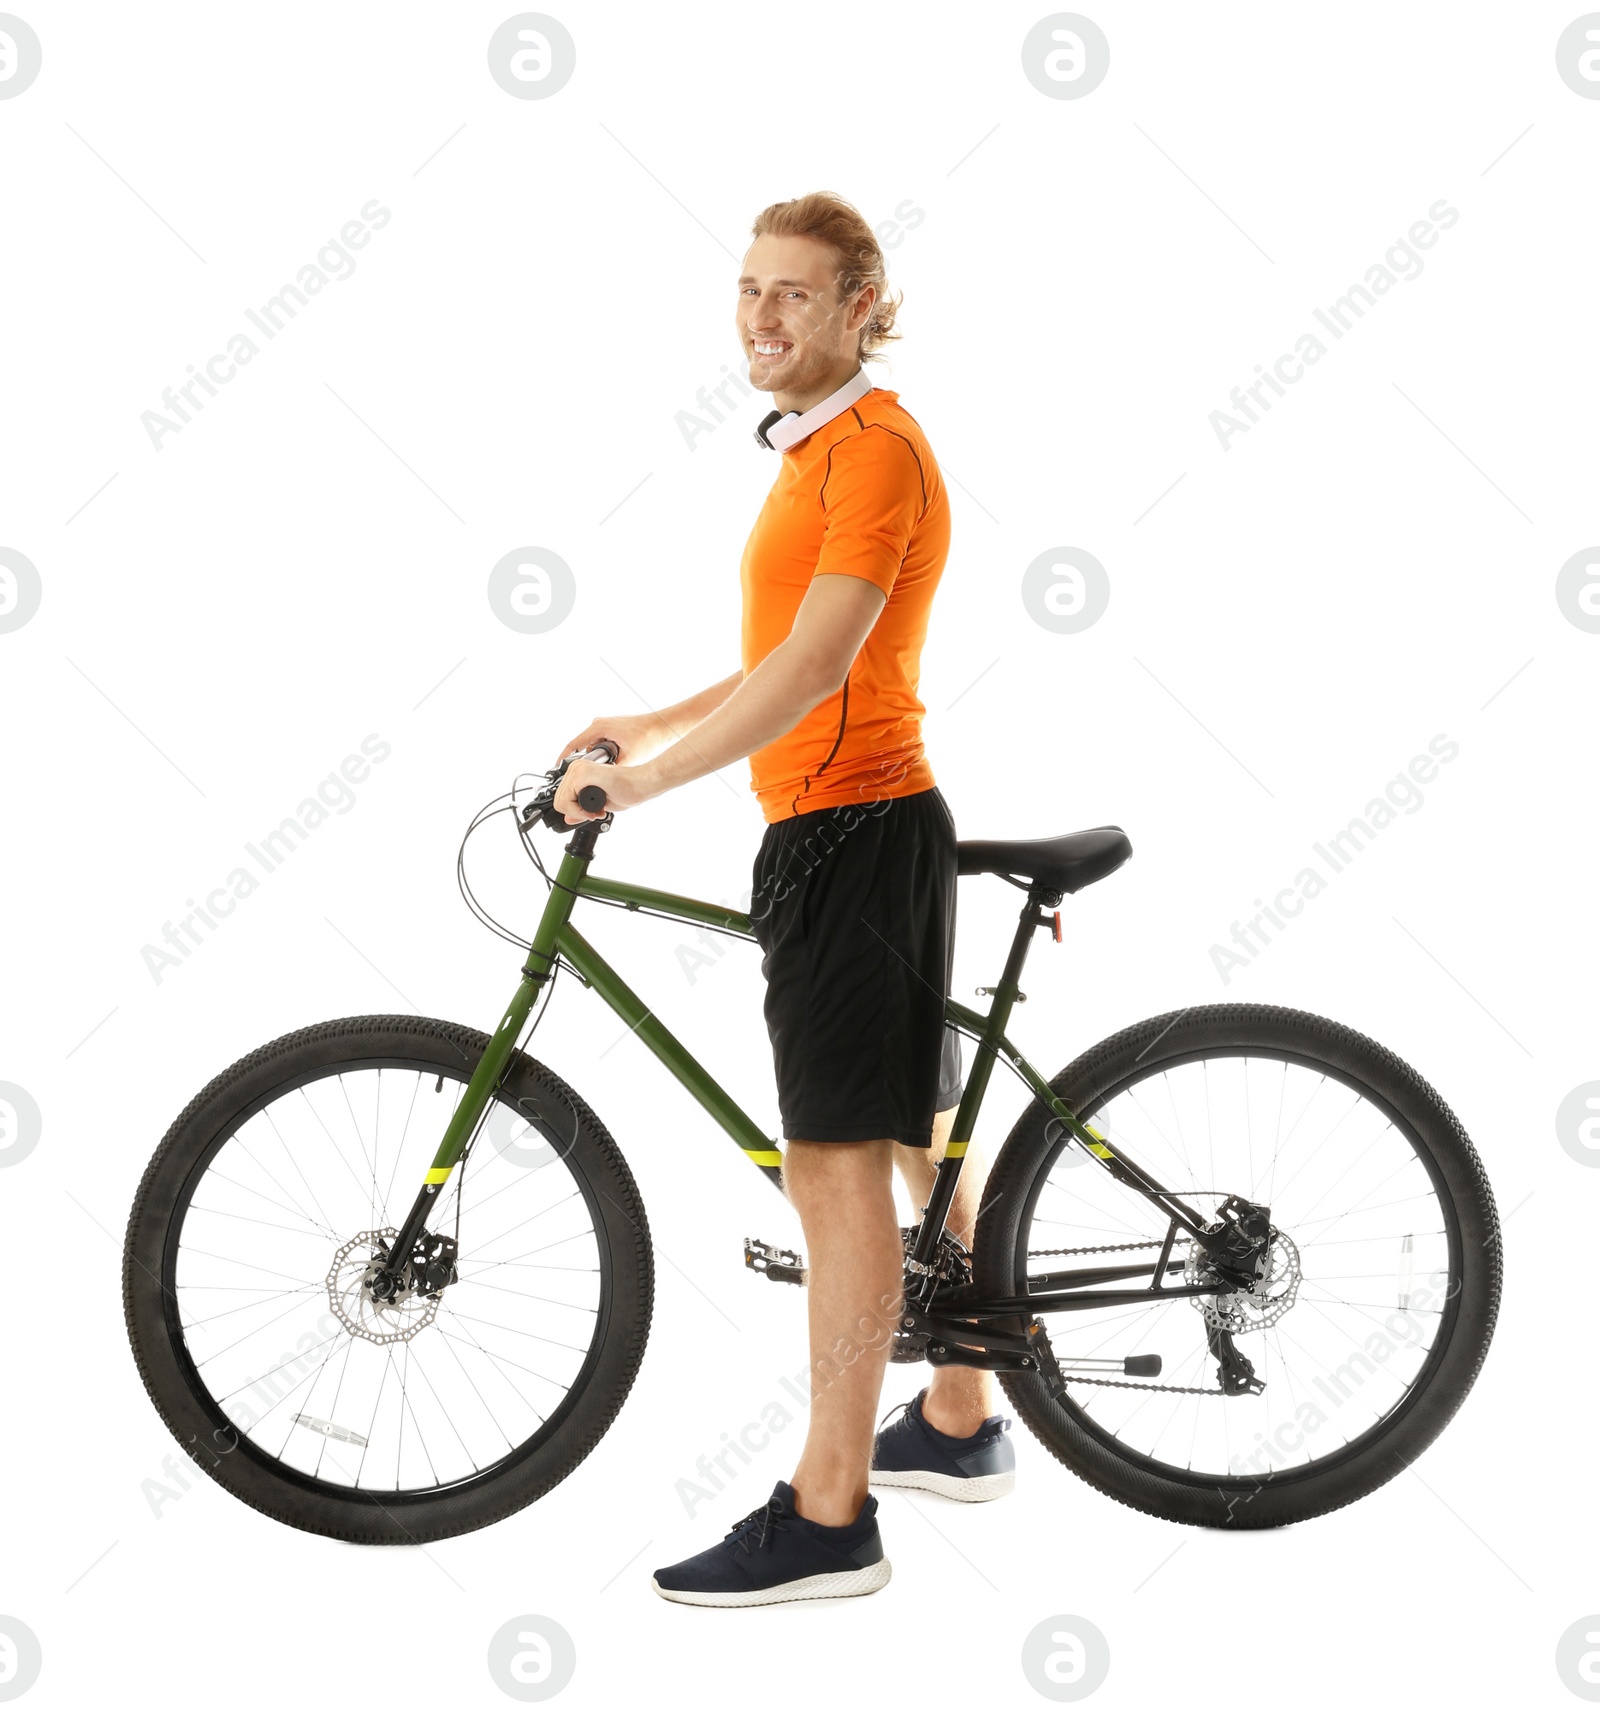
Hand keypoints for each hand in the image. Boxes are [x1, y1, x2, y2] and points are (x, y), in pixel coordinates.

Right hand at [552, 713, 667, 767]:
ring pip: (592, 747)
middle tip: (581, 778)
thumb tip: (600, 782)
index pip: (572, 745)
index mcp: (598, 728)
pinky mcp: (612, 730)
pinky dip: (602, 754)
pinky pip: (601, 744)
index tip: (556, 770)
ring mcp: (606, 726)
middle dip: (582, 763)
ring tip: (599, 772)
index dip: (563, 759)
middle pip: (582, 748)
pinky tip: (609, 765)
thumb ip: (611, 769)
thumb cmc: (648, 737)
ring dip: (594, 759)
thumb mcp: (628, 759)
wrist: (662, 726)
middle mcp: (599, 725)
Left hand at [553, 758, 660, 824]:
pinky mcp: (582, 774)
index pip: (561, 798)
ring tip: (597, 811)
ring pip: (561, 802)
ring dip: (579, 813)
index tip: (593, 812)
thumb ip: (581, 810)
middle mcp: (576, 767)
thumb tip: (567, 819)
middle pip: (558, 801)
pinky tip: (595, 809)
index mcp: (578, 771)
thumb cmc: (626, 790)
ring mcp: (578, 769)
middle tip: (595, 813)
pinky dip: (580, 811)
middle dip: (576, 813)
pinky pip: (567, 800)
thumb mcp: (597, 804)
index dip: (575, 811)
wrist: (640, 784)